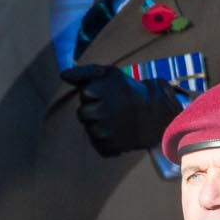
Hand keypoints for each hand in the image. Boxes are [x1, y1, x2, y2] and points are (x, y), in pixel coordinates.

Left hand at [61, 65, 181, 156]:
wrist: (156, 115)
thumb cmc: (128, 91)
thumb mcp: (110, 74)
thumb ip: (84, 73)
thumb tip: (63, 76)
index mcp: (103, 91)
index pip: (84, 94)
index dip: (95, 94)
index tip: (109, 94)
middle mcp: (104, 111)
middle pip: (82, 114)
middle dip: (93, 110)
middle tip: (111, 108)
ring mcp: (107, 131)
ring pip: (89, 129)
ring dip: (98, 124)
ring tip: (115, 120)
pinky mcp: (111, 147)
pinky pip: (96, 143)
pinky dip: (105, 138)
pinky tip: (117, 131)